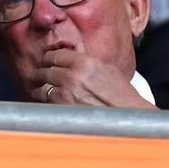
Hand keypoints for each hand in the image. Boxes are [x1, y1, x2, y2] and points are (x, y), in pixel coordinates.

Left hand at [30, 49, 156, 109]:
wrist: (130, 116)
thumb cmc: (122, 95)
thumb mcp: (107, 69)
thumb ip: (88, 59)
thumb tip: (76, 51)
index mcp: (85, 62)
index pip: (56, 55)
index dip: (49, 58)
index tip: (45, 60)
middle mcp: (73, 76)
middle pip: (46, 70)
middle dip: (41, 72)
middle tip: (38, 75)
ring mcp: (67, 93)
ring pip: (42, 87)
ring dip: (40, 89)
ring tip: (38, 90)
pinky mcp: (64, 109)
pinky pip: (46, 102)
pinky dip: (44, 102)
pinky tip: (44, 102)